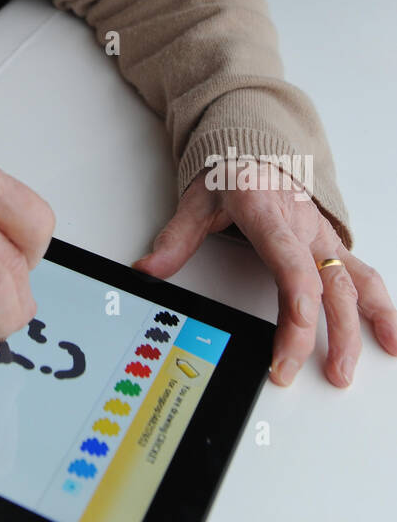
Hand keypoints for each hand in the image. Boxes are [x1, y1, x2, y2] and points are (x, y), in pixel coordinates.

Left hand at [132, 160, 396, 387]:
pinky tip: (391, 337)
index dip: (297, 300)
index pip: (288, 260)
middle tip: (319, 373)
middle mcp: (301, 225)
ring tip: (356, 366)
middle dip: (327, 333)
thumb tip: (148, 270)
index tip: (297, 335)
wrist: (256, 148)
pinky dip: (381, 307)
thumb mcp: (197, 200)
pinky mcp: (331, 244)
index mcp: (266, 212)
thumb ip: (175, 239)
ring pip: (352, 281)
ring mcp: (320, 236)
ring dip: (362, 326)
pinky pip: (362, 275)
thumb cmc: (231, 175)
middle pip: (324, 283)